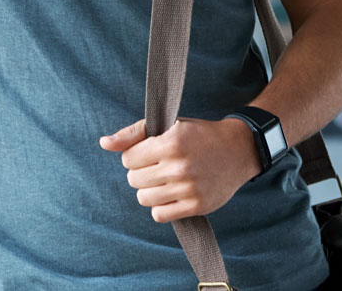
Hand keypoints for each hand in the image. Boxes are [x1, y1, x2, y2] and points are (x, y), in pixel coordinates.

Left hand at [99, 117, 260, 222]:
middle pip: (134, 180)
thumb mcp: (169, 125)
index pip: (128, 159)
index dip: (136, 155)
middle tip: (158, 166)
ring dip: (149, 190)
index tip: (149, 152)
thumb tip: (104, 143)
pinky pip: (159, 215)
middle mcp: (179, 166)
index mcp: (171, 142)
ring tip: (164, 180)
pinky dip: (160, 207)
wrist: (237, 149)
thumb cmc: (199, 135)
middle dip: (141, 172)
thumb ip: (134, 133)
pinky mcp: (197, 206)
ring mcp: (188, 188)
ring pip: (144, 198)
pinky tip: (170, 194)